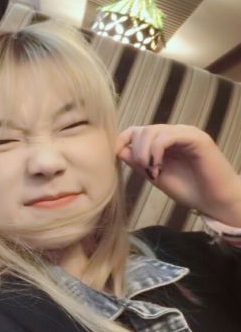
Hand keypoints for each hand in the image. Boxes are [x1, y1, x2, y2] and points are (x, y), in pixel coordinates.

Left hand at [116, 124, 240, 226]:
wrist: (216, 201)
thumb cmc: (189, 190)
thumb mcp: (155, 176)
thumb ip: (138, 163)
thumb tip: (118, 150)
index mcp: (163, 141)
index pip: (136, 130)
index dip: (122, 140)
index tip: (115, 156)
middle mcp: (174, 133)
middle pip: (141, 130)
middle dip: (136, 151)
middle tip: (145, 171)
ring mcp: (186, 133)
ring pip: (152, 131)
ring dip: (144, 152)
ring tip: (153, 171)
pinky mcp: (197, 138)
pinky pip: (168, 136)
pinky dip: (156, 151)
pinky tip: (159, 167)